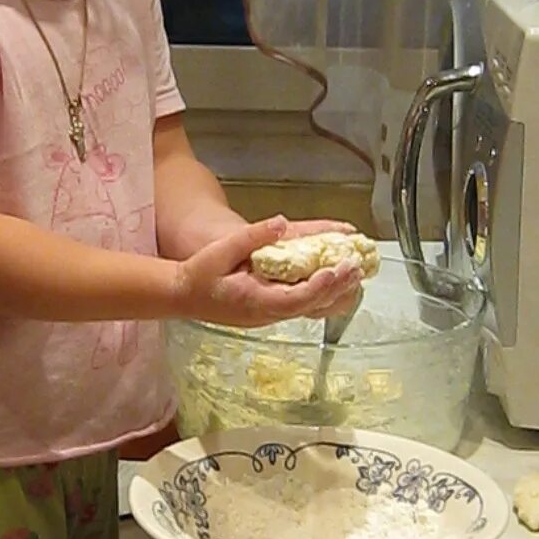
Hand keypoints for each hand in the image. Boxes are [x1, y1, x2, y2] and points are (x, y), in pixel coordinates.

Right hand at [172, 218, 363, 326]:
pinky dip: (322, 294)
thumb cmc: (197, 275)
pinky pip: (302, 305)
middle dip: (336, 288)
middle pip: (309, 305)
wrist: (180, 297)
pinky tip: (336, 282)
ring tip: (356, 276)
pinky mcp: (270, 310)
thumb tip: (281, 223)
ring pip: (309, 308)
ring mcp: (269, 315)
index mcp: (254, 301)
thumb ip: (251, 237)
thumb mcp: (219, 252)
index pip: (294, 299)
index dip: (319, 286)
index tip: (337, 271)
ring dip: (334, 293)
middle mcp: (266, 313)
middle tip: (357, 268)